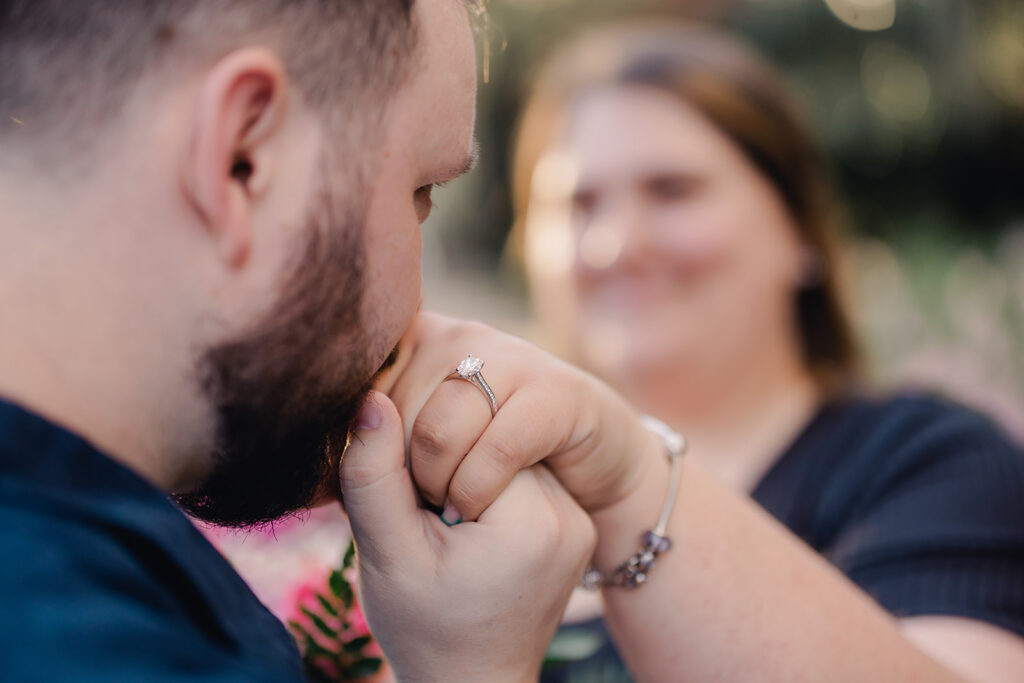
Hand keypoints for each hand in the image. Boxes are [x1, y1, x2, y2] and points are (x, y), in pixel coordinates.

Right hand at [340, 391, 595, 682]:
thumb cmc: (423, 628)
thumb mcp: (387, 554)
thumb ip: (374, 476)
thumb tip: (371, 398)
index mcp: (532, 520)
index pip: (471, 435)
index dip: (425, 456)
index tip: (413, 507)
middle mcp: (569, 513)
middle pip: (493, 440)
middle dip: (449, 462)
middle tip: (426, 513)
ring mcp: (577, 519)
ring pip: (506, 453)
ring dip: (468, 471)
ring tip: (447, 521)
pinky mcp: (574, 525)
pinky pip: (524, 477)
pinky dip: (491, 487)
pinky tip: (469, 524)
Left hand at [377, 312, 660, 523]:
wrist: (587, 464)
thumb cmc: (488, 457)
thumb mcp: (420, 446)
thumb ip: (372, 440)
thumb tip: (316, 449)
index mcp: (414, 339)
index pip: (355, 391)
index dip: (354, 447)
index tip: (374, 484)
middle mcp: (456, 336)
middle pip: (390, 415)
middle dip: (398, 475)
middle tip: (419, 505)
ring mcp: (507, 356)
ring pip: (437, 430)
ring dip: (436, 487)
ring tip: (447, 508)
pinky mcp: (554, 391)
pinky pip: (497, 446)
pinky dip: (478, 490)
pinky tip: (476, 508)